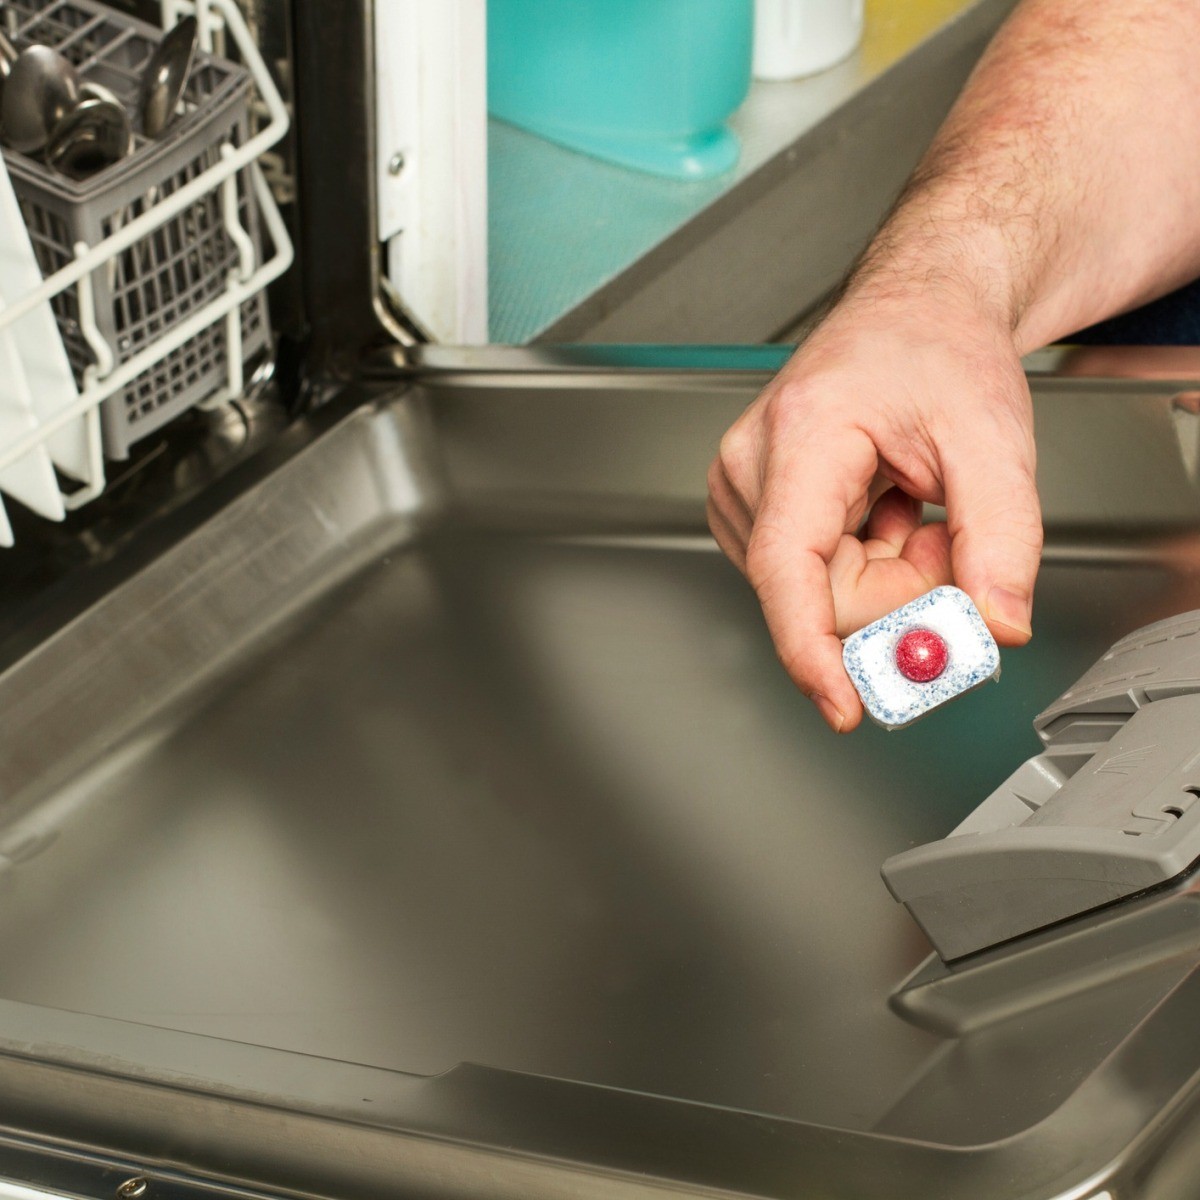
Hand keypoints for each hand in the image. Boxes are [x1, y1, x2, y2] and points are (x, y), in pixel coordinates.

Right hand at [707, 291, 1041, 731]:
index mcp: (801, 436)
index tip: (844, 704)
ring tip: (910, 503)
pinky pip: (813, 578)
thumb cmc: (936, 349)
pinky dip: (865, 563)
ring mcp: (744, 490)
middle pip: (820, 593)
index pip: (788, 566)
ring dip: (886, 574)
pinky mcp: (751, 509)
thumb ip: (1002, 538)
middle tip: (943, 536)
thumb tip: (995, 625)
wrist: (914, 312)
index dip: (811, 647)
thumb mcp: (992, 438)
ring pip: (819, 594)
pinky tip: (882, 508)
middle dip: (900, 590)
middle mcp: (752, 468)